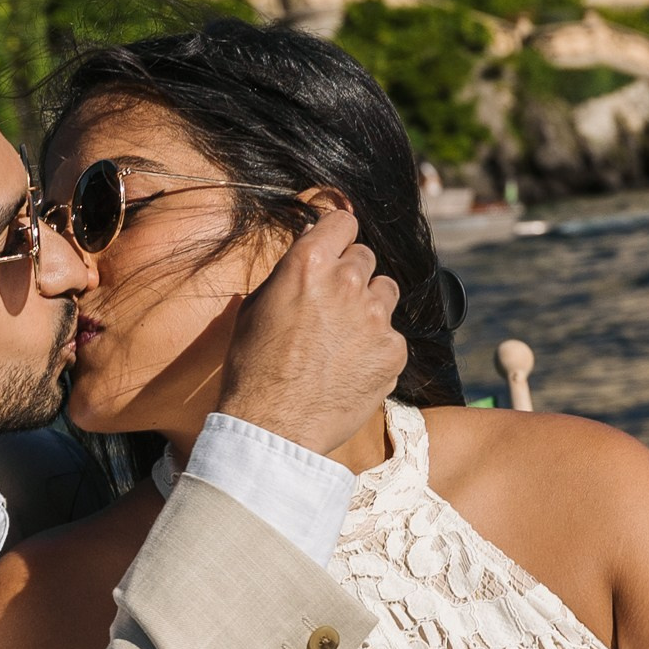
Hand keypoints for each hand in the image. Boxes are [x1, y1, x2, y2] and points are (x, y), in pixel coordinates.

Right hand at [216, 196, 404, 455]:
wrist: (274, 428)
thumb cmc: (254, 368)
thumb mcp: (257, 307)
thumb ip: (290, 272)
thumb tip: (310, 247)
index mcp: (309, 263)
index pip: (343, 221)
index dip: (338, 234)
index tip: (335, 246)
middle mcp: (348, 282)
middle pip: (365, 257)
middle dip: (350, 275)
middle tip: (331, 306)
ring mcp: (376, 317)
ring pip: (385, 291)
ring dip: (369, 306)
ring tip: (342, 337)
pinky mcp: (394, 350)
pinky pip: (392, 335)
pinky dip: (377, 346)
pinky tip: (351, 367)